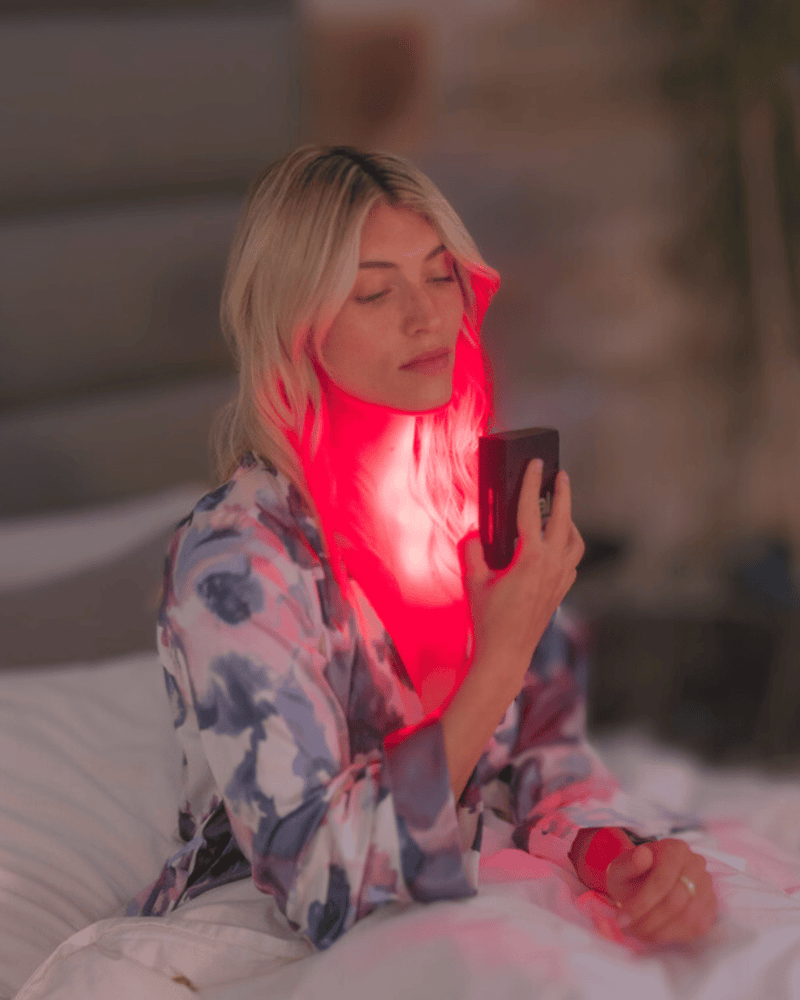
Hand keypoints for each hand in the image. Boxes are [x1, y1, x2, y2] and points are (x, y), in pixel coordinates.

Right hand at [460, 460, 584, 679]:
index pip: (532, 511)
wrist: (506, 654)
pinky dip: (568, 545)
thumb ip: (472, 551)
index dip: (531, 484)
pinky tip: (557, 543)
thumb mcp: (473, 581)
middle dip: (562, 493)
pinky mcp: (561, 590)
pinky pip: (573, 559)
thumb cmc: (488, 619)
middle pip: (563, 519)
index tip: (536, 464)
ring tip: (560, 509)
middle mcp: (552, 565)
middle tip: (560, 474)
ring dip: (569, 520)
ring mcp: (561, 579)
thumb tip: (475, 535)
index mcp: (530, 558)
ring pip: (575, 540)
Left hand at [606, 838, 717, 944]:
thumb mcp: (620, 868)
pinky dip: (674, 935)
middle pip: (676, 901)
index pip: (662, 880)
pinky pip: (696, 927)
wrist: (644, 883)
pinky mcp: (711, 906)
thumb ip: (628, 863)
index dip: (642, 903)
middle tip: (629, 930)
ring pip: (688, 917)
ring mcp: (707, 886)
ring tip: (639, 933)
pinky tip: (655, 934)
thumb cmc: (632, 875)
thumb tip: (643, 855)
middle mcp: (696, 864)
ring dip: (660, 931)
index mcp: (675, 849)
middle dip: (649, 920)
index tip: (622, 919)